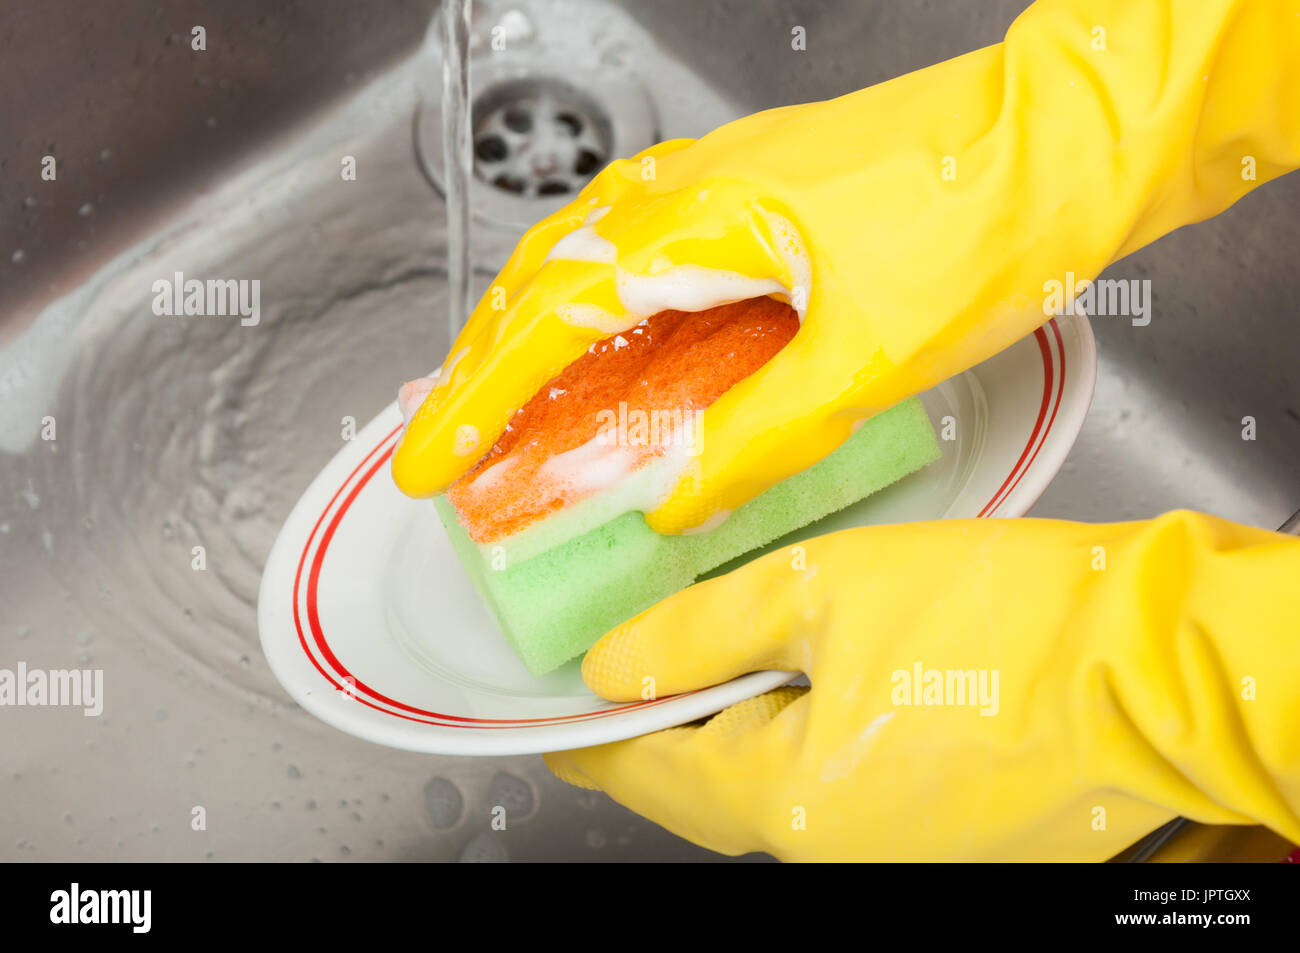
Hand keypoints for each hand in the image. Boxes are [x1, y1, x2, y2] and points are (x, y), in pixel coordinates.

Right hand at [393, 0, 1299, 534]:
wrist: (1056, 140)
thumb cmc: (979, 221)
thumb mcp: (870, 354)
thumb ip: (760, 434)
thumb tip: (672, 499)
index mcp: (699, 220)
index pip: (552, 321)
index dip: (478, 400)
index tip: (429, 462)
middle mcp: (690, 191)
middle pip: (546, 283)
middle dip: (482, 369)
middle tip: (447, 442)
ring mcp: (718, 186)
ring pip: (586, 265)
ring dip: (532, 338)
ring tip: (500, 405)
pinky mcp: (752, 198)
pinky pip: (641, 255)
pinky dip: (599, 311)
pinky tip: (605, 348)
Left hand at [545, 512, 1299, 860]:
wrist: (1160, 671)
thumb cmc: (1007, 627)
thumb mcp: (826, 594)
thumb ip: (702, 633)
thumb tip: (613, 666)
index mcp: (786, 798)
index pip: (648, 774)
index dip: (593, 741)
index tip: (557, 725)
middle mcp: (832, 846)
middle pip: (706, 791)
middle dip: (659, 739)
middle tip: (627, 688)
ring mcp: (891, 849)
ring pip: (774, 791)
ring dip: (734, 735)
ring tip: (714, 674)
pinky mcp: (939, 833)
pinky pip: (836, 790)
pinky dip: (803, 742)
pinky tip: (812, 690)